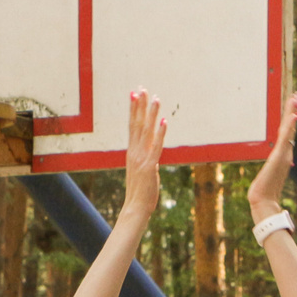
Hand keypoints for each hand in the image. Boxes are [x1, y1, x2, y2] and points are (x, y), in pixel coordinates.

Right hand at [119, 90, 165, 222]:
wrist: (136, 208)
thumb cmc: (140, 192)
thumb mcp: (141, 172)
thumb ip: (146, 161)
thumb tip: (152, 156)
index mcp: (132, 152)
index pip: (132, 126)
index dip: (133, 109)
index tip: (135, 94)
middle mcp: (134, 152)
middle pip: (137, 124)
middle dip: (140, 106)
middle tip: (142, 88)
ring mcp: (141, 158)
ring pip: (146, 131)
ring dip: (151, 114)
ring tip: (155, 99)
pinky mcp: (149, 166)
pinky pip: (156, 146)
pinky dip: (160, 133)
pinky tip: (164, 122)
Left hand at [244, 92, 296, 218]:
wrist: (263, 201)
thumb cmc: (265, 191)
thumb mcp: (270, 175)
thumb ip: (276, 168)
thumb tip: (281, 166)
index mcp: (283, 154)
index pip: (287, 132)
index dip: (290, 119)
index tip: (293, 108)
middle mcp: (285, 152)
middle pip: (290, 127)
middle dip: (293, 110)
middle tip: (296, 95)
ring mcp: (284, 154)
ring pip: (289, 129)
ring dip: (292, 113)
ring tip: (295, 99)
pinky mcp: (280, 157)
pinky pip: (286, 138)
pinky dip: (290, 127)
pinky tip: (294, 117)